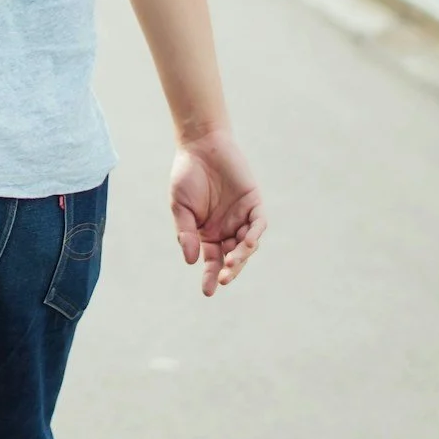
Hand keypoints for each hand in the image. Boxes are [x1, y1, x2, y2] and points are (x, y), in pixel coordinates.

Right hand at [168, 128, 265, 295]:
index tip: (208, 291)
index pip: (212, 261)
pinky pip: (258, 224)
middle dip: (229, 270)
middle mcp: (227, 229)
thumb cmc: (186, 176)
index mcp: (208, 233)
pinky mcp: (253, 203)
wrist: (200, 146)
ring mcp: (241, 217)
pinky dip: (254, 235)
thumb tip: (191, 261)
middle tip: (223, 279)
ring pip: (247, 244)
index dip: (210, 276)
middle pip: (232, 257)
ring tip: (231, 264)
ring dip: (241, 256)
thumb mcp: (180, 208)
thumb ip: (185, 234)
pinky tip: (246, 243)